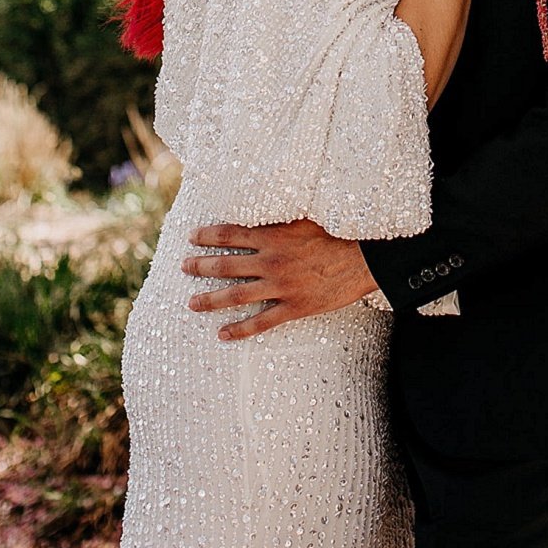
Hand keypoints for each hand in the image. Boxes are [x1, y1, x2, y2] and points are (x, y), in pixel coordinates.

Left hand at [183, 219, 376, 339]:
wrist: (364, 260)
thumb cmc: (338, 236)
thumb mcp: (307, 219)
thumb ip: (281, 220)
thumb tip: (262, 212)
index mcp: (274, 238)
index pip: (231, 234)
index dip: (208, 236)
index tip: (192, 237)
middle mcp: (271, 262)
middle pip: (225, 264)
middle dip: (200, 266)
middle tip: (184, 266)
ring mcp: (280, 287)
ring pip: (235, 295)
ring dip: (210, 300)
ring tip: (191, 303)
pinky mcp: (293, 307)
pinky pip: (261, 321)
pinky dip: (240, 330)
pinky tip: (223, 334)